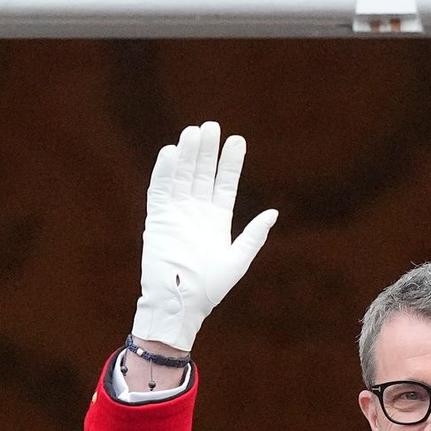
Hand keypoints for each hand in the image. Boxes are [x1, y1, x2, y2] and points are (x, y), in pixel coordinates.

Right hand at [132, 122, 278, 351]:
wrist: (181, 303)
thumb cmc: (210, 288)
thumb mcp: (237, 261)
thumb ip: (253, 236)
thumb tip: (273, 213)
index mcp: (217, 220)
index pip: (225, 184)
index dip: (230, 163)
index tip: (237, 140)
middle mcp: (197, 212)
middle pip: (203, 174)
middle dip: (208, 151)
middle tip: (213, 126)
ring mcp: (176, 213)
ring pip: (182, 177)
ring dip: (188, 155)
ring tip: (194, 132)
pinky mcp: (157, 218)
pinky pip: (160, 190)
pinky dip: (165, 172)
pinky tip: (171, 153)